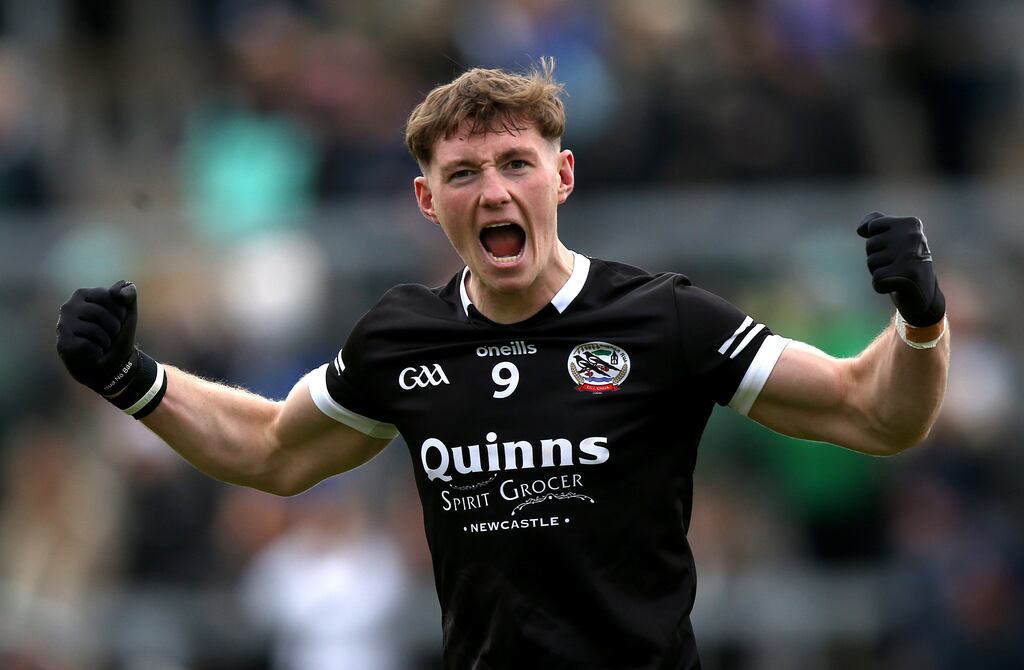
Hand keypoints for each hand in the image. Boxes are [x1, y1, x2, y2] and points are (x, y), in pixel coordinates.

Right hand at [56, 280, 139, 394]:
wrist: (113, 365)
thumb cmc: (118, 335)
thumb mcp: (128, 312)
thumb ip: (128, 294)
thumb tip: (120, 291)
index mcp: (83, 294)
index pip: (110, 297)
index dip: (121, 312)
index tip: (117, 320)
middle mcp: (68, 307)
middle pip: (101, 314)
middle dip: (114, 328)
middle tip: (109, 335)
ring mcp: (62, 325)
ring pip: (95, 331)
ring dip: (106, 342)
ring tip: (101, 344)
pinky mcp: (62, 344)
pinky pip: (87, 346)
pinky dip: (97, 352)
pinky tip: (93, 353)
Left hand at [857, 212, 944, 326]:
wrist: (923, 294)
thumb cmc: (903, 263)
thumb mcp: (893, 237)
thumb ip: (876, 222)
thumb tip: (860, 229)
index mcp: (911, 222)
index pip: (872, 227)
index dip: (878, 242)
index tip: (895, 249)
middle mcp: (913, 235)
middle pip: (870, 245)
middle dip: (878, 258)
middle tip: (897, 265)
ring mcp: (911, 254)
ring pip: (871, 262)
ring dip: (880, 271)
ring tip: (898, 274)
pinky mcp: (908, 274)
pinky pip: (876, 279)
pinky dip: (881, 286)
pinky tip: (897, 286)